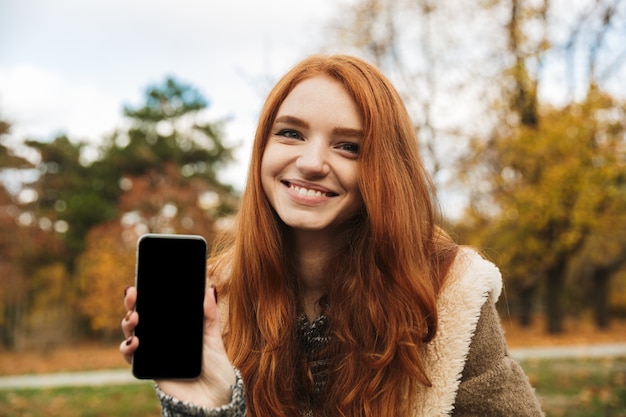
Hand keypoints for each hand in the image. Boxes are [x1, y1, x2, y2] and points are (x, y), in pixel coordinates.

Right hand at [120, 285, 235, 407]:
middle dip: (133, 302)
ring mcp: (153, 352)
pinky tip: (135, 342)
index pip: (159, 307)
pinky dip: (128, 348)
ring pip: (132, 333)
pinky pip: (131, 357)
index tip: (144, 280)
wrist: (213, 402)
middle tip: (132, 292)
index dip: (149, 294)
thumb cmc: (215, 371)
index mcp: (176, 328)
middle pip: (141, 316)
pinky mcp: (149, 368)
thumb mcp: (214, 340)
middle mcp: (162, 338)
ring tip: (135, 318)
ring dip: (127, 322)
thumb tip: (209, 288)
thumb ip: (209, 316)